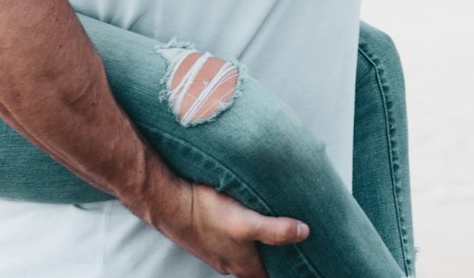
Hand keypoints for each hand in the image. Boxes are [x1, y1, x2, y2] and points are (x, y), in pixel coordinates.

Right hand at [152, 176, 308, 276]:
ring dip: (256, 244)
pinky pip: (229, 239)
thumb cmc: (206, 213)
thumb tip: (304, 232)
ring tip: (273, 225)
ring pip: (243, 252)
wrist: (168, 202)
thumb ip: (275, 230)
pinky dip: (241, 233)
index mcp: (243, 265)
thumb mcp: (246, 222)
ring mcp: (217, 250)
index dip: (287, 272)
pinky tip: (243, 214)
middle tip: (293, 241)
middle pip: (258, 267)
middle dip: (274, 257)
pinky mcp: (207, 235)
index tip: (303, 263)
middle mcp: (230, 263)